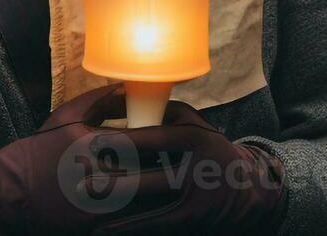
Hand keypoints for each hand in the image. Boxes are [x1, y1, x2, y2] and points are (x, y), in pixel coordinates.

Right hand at [0, 84, 178, 235]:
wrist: (8, 194)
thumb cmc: (37, 151)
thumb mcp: (63, 119)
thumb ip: (98, 101)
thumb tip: (128, 89)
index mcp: (91, 145)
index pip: (139, 140)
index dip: (166, 140)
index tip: (186, 138)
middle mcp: (95, 175)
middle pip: (147, 175)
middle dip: (174, 173)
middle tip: (197, 169)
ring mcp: (94, 204)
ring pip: (142, 203)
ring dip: (165, 198)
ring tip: (186, 191)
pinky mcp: (92, 226)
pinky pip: (129, 223)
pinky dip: (147, 217)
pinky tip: (161, 212)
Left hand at [97, 100, 285, 234]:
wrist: (246, 189)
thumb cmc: (209, 147)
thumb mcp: (194, 123)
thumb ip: (163, 113)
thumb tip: (123, 103)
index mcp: (195, 138)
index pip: (156, 138)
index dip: (124, 140)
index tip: (93, 141)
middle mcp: (195, 170)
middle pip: (150, 177)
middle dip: (114, 182)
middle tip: (81, 181)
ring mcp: (193, 198)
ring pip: (148, 204)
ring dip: (115, 207)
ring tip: (86, 206)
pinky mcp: (189, 219)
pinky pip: (152, 224)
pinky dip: (127, 227)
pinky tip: (102, 231)